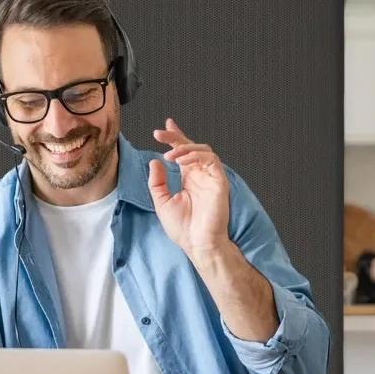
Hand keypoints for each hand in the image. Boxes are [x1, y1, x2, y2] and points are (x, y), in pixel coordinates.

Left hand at [149, 118, 229, 260]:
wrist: (197, 243)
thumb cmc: (183, 228)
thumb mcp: (162, 202)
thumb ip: (157, 182)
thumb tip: (154, 162)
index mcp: (189, 178)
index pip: (182, 153)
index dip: (174, 139)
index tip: (162, 130)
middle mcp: (200, 175)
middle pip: (191, 147)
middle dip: (176, 137)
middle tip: (161, 133)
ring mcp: (211, 177)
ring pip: (203, 150)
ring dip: (185, 148)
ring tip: (171, 155)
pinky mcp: (219, 181)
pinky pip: (212, 160)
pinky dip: (197, 156)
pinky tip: (182, 161)